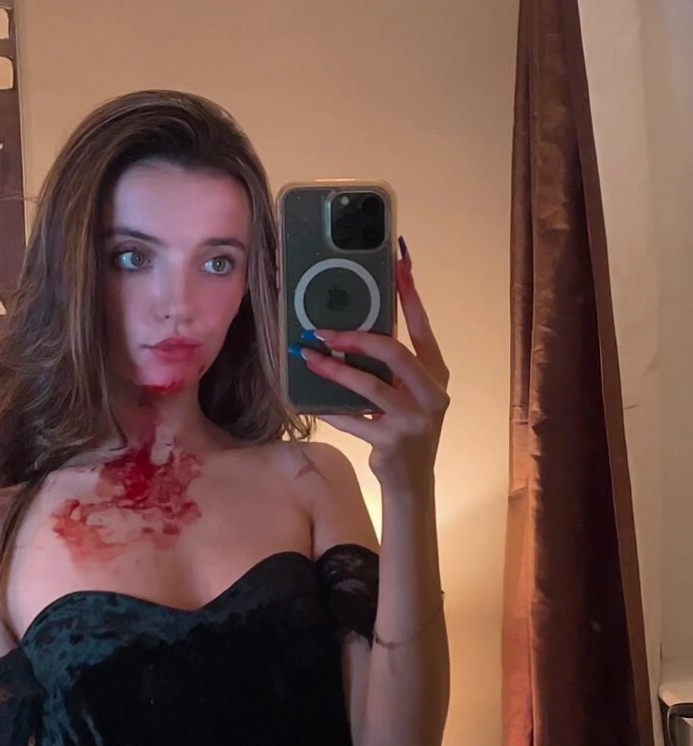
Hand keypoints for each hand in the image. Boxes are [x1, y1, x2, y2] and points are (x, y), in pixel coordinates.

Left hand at [295, 240, 449, 494]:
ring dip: (334, 371)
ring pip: (370, 387)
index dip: (410, 297)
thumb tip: (351, 325)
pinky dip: (330, 409)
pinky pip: (352, 419)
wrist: (413, 479)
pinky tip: (310, 400)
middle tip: (323, 330)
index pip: (423, 328)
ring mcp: (414, 420)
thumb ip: (392, 364)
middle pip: (396, 354)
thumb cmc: (406, 425)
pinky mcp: (392, 442)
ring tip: (308, 357)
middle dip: (357, 338)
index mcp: (437, 373)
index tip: (398, 266)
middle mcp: (433, 395)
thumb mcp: (408, 391)